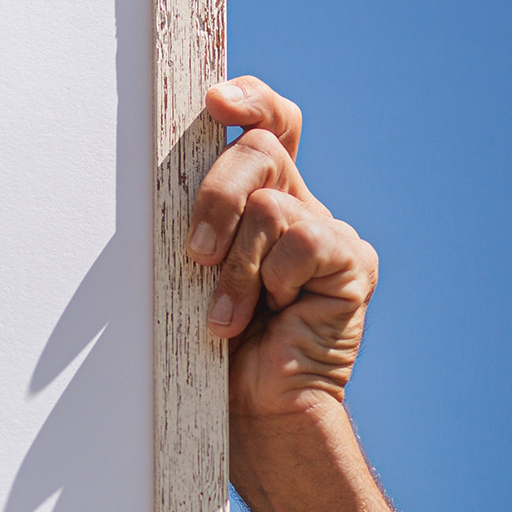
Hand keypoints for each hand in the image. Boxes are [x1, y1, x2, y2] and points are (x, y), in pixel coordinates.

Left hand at [185, 77, 377, 420]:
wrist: (252, 411)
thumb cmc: (210, 344)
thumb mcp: (191, 266)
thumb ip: (196, 214)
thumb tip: (160, 161)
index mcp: (262, 199)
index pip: (269, 123)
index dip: (250, 100)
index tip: (216, 101)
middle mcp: (300, 206)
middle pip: (261, 150)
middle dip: (215, 198)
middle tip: (195, 255)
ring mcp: (330, 233)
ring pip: (272, 201)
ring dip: (235, 263)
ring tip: (227, 314)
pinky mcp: (352, 263)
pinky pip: (302, 239)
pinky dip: (269, 279)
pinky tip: (270, 314)